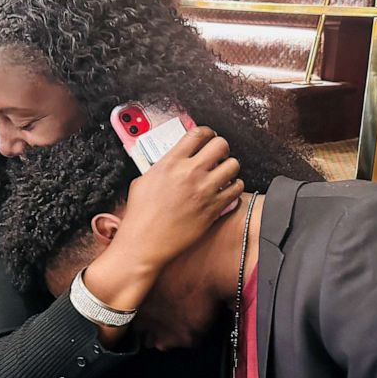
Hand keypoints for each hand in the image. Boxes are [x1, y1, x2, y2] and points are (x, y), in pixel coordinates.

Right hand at [83, 127, 242, 313]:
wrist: (145, 244)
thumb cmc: (140, 217)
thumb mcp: (143, 181)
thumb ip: (162, 167)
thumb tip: (172, 162)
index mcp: (170, 162)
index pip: (198, 133)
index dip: (207, 133)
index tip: (208, 138)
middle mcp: (190, 173)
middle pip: (221, 144)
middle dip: (221, 148)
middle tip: (218, 156)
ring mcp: (204, 190)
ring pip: (233, 165)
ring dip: (230, 168)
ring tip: (223, 174)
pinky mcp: (214, 208)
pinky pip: (237, 189)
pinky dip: (234, 188)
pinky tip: (226, 191)